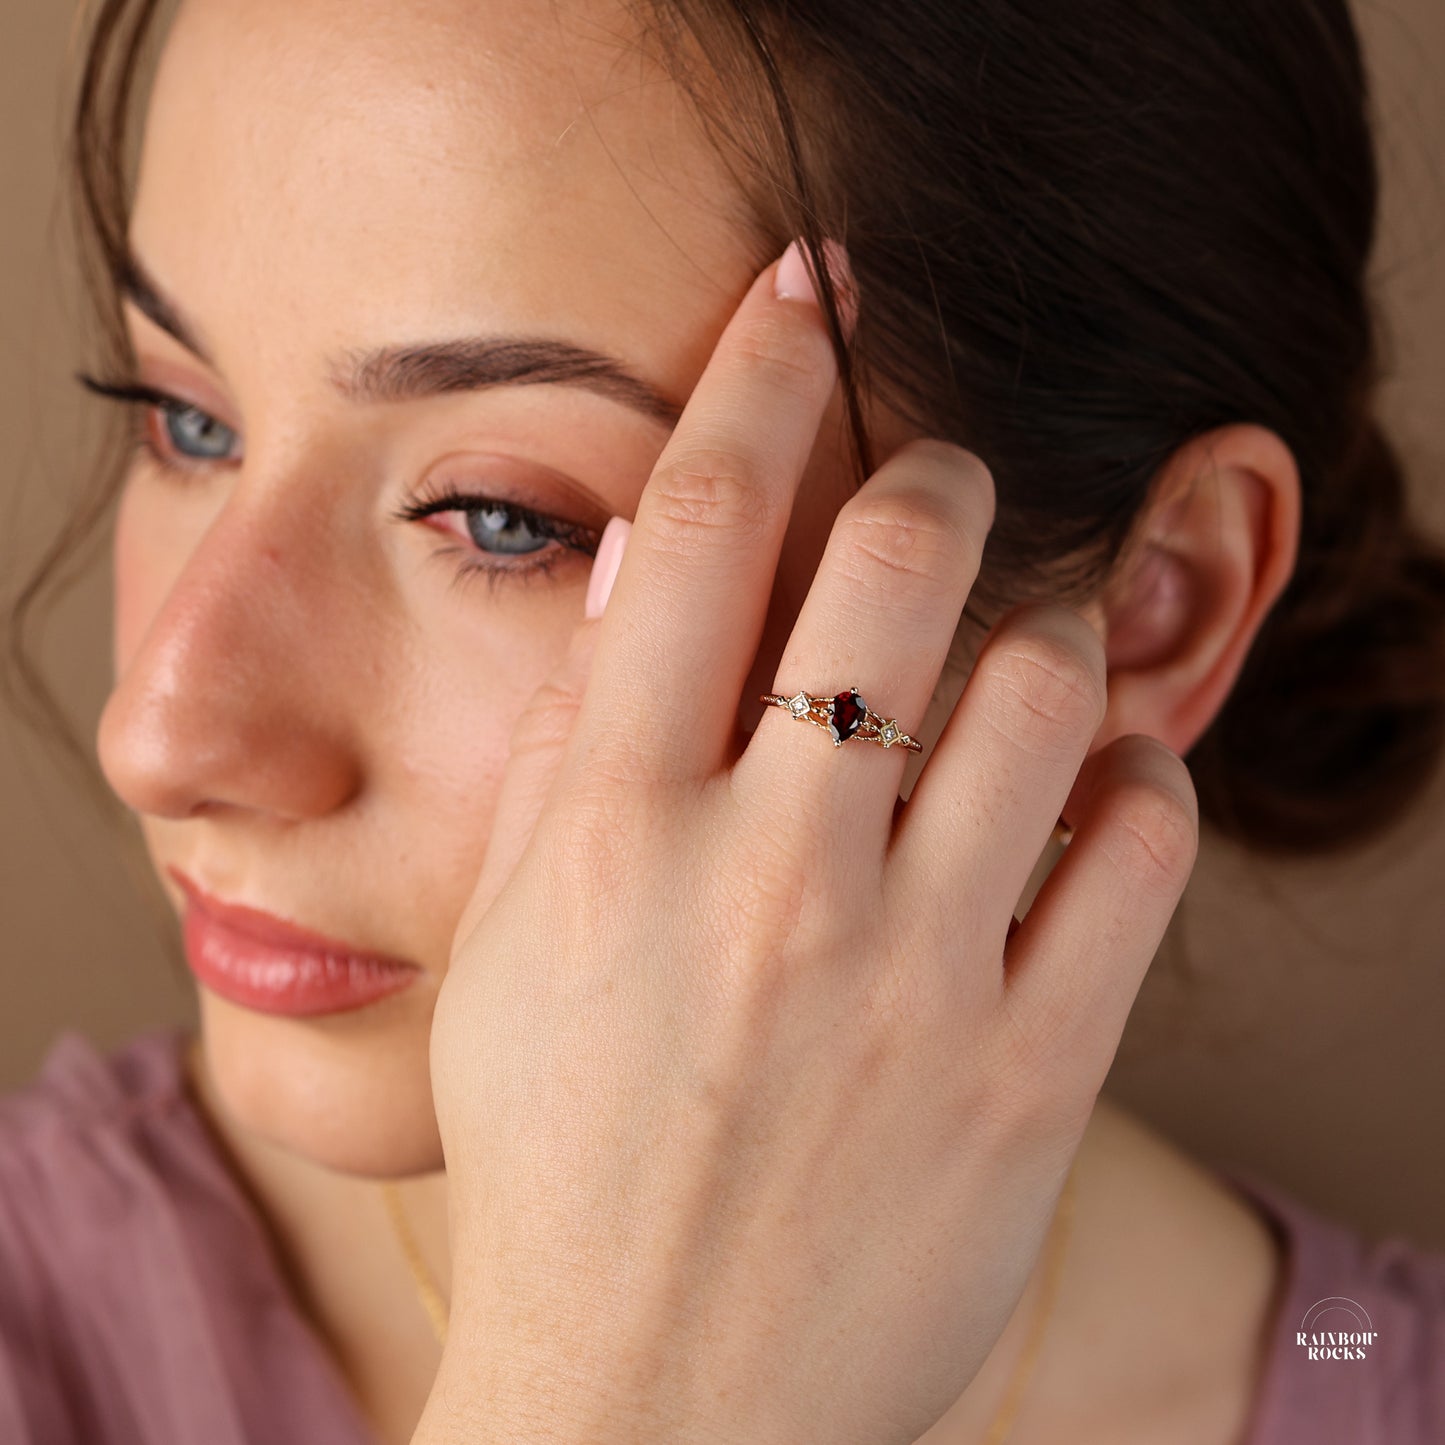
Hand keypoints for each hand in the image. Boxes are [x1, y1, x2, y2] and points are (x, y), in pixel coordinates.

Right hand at [416, 242, 1199, 1444]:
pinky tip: (1077, 803)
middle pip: (901, 557)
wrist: (656, 1407)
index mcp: (608, 837)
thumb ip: (569, 755)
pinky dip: (1127, 784)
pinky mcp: (1030, 1070)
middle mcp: (764, 879)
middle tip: (938, 484)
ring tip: (1009, 666)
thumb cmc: (561, 1165)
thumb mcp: (503, 954)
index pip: (696, 521)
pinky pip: (1140, 843)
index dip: (763, 365)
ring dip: (1043, 631)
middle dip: (935, 474)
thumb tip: (640, 578)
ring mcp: (911, 975)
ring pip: (1047, 679)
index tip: (814, 288)